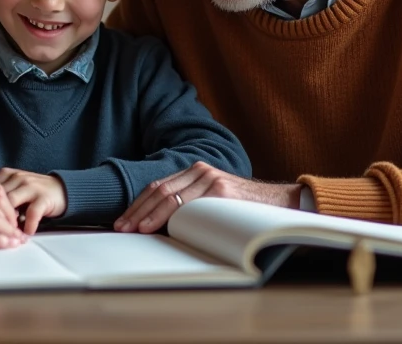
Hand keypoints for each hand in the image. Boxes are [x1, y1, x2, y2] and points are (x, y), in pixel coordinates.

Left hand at [0, 167, 66, 234]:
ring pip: (11, 203)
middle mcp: (18, 177)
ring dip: (8, 222)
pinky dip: (28, 225)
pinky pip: (32, 213)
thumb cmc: (33, 192)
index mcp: (7, 174)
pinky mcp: (44, 197)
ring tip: (8, 235)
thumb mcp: (14, 188)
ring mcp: (31, 186)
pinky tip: (27, 233)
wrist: (61, 189)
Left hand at [114, 161, 300, 233]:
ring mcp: (210, 179)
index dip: (138, 204)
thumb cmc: (243, 208)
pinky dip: (169, 216)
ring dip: (148, 215)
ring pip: (169, 196)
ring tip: (134, 229)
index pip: (158, 187)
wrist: (279, 203)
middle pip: (158, 190)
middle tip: (121, 227)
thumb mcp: (212, 201)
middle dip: (137, 211)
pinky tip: (157, 226)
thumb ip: (190, 205)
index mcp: (195, 172)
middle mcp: (200, 171)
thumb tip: (158, 226)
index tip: (124, 220)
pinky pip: (188, 204)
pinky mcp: (221, 191)